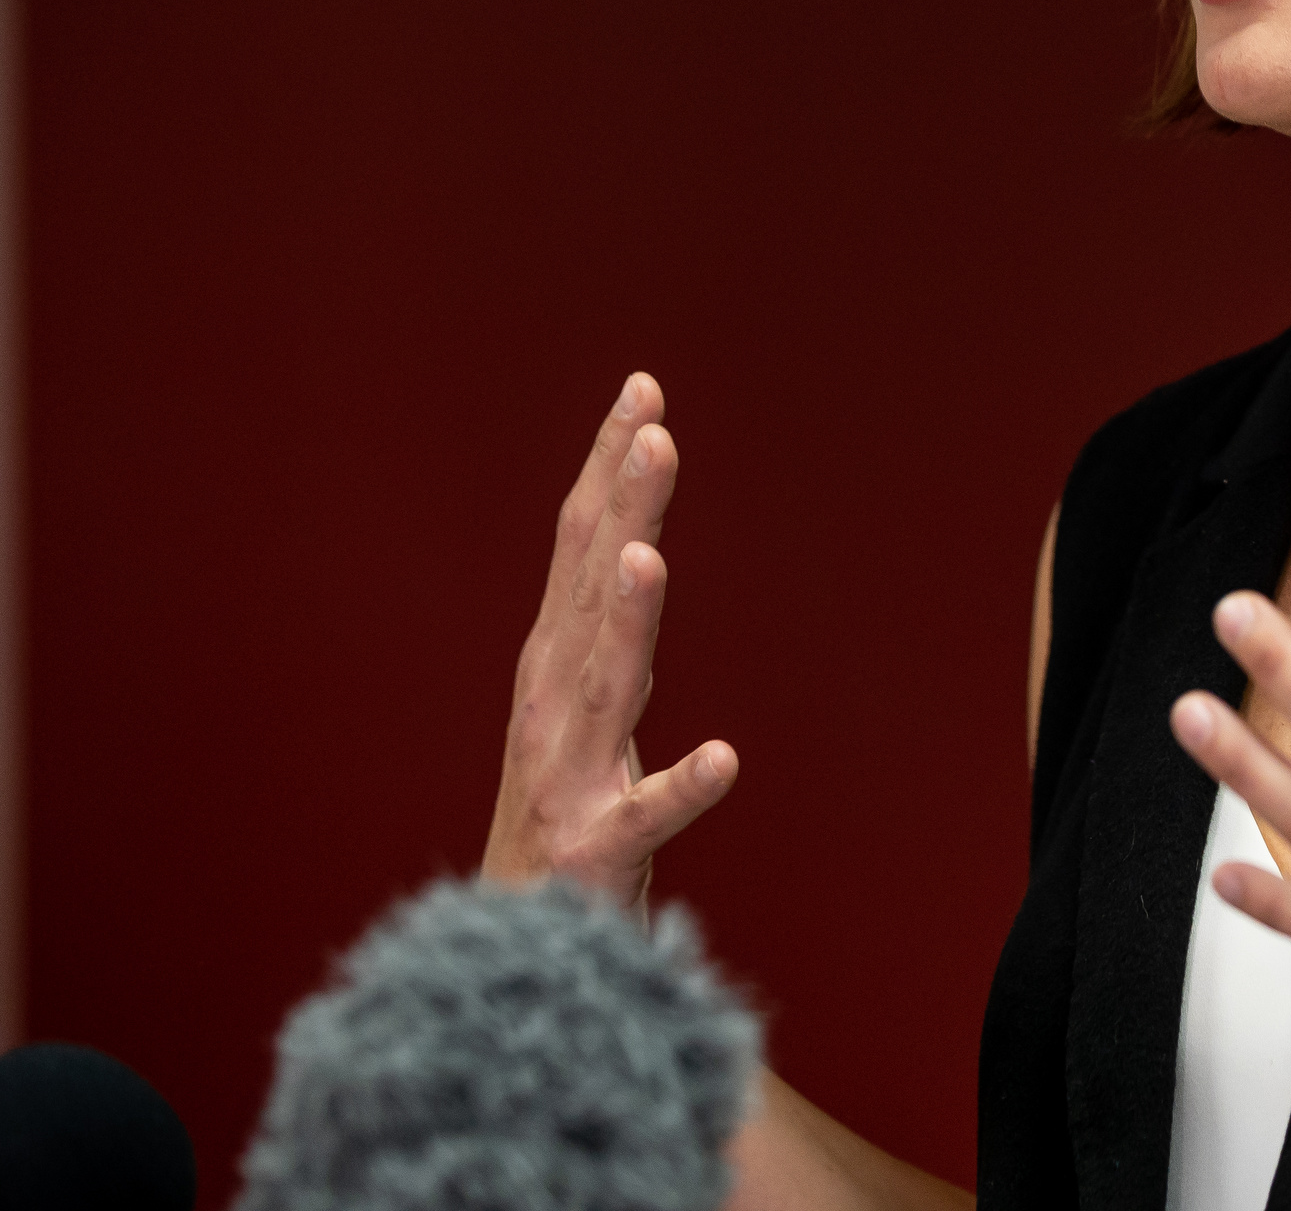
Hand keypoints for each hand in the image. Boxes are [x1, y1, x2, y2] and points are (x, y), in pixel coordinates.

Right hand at [481, 374, 736, 917]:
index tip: (643, 389)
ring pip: (605, 685)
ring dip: (627, 620)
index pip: (582, 546)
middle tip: (653, 427)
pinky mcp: (597, 853)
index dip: (609, 468)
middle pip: (592, 590)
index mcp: (555, 665)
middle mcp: (552, 706)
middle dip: (622, 507)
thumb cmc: (561, 821)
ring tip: (652, 557)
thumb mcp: (583, 710)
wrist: (513, 954)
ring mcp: (569, 778)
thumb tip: (631, 540)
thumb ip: (606, 632)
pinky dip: (681, 787)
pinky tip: (724, 759)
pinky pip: (645, 818)